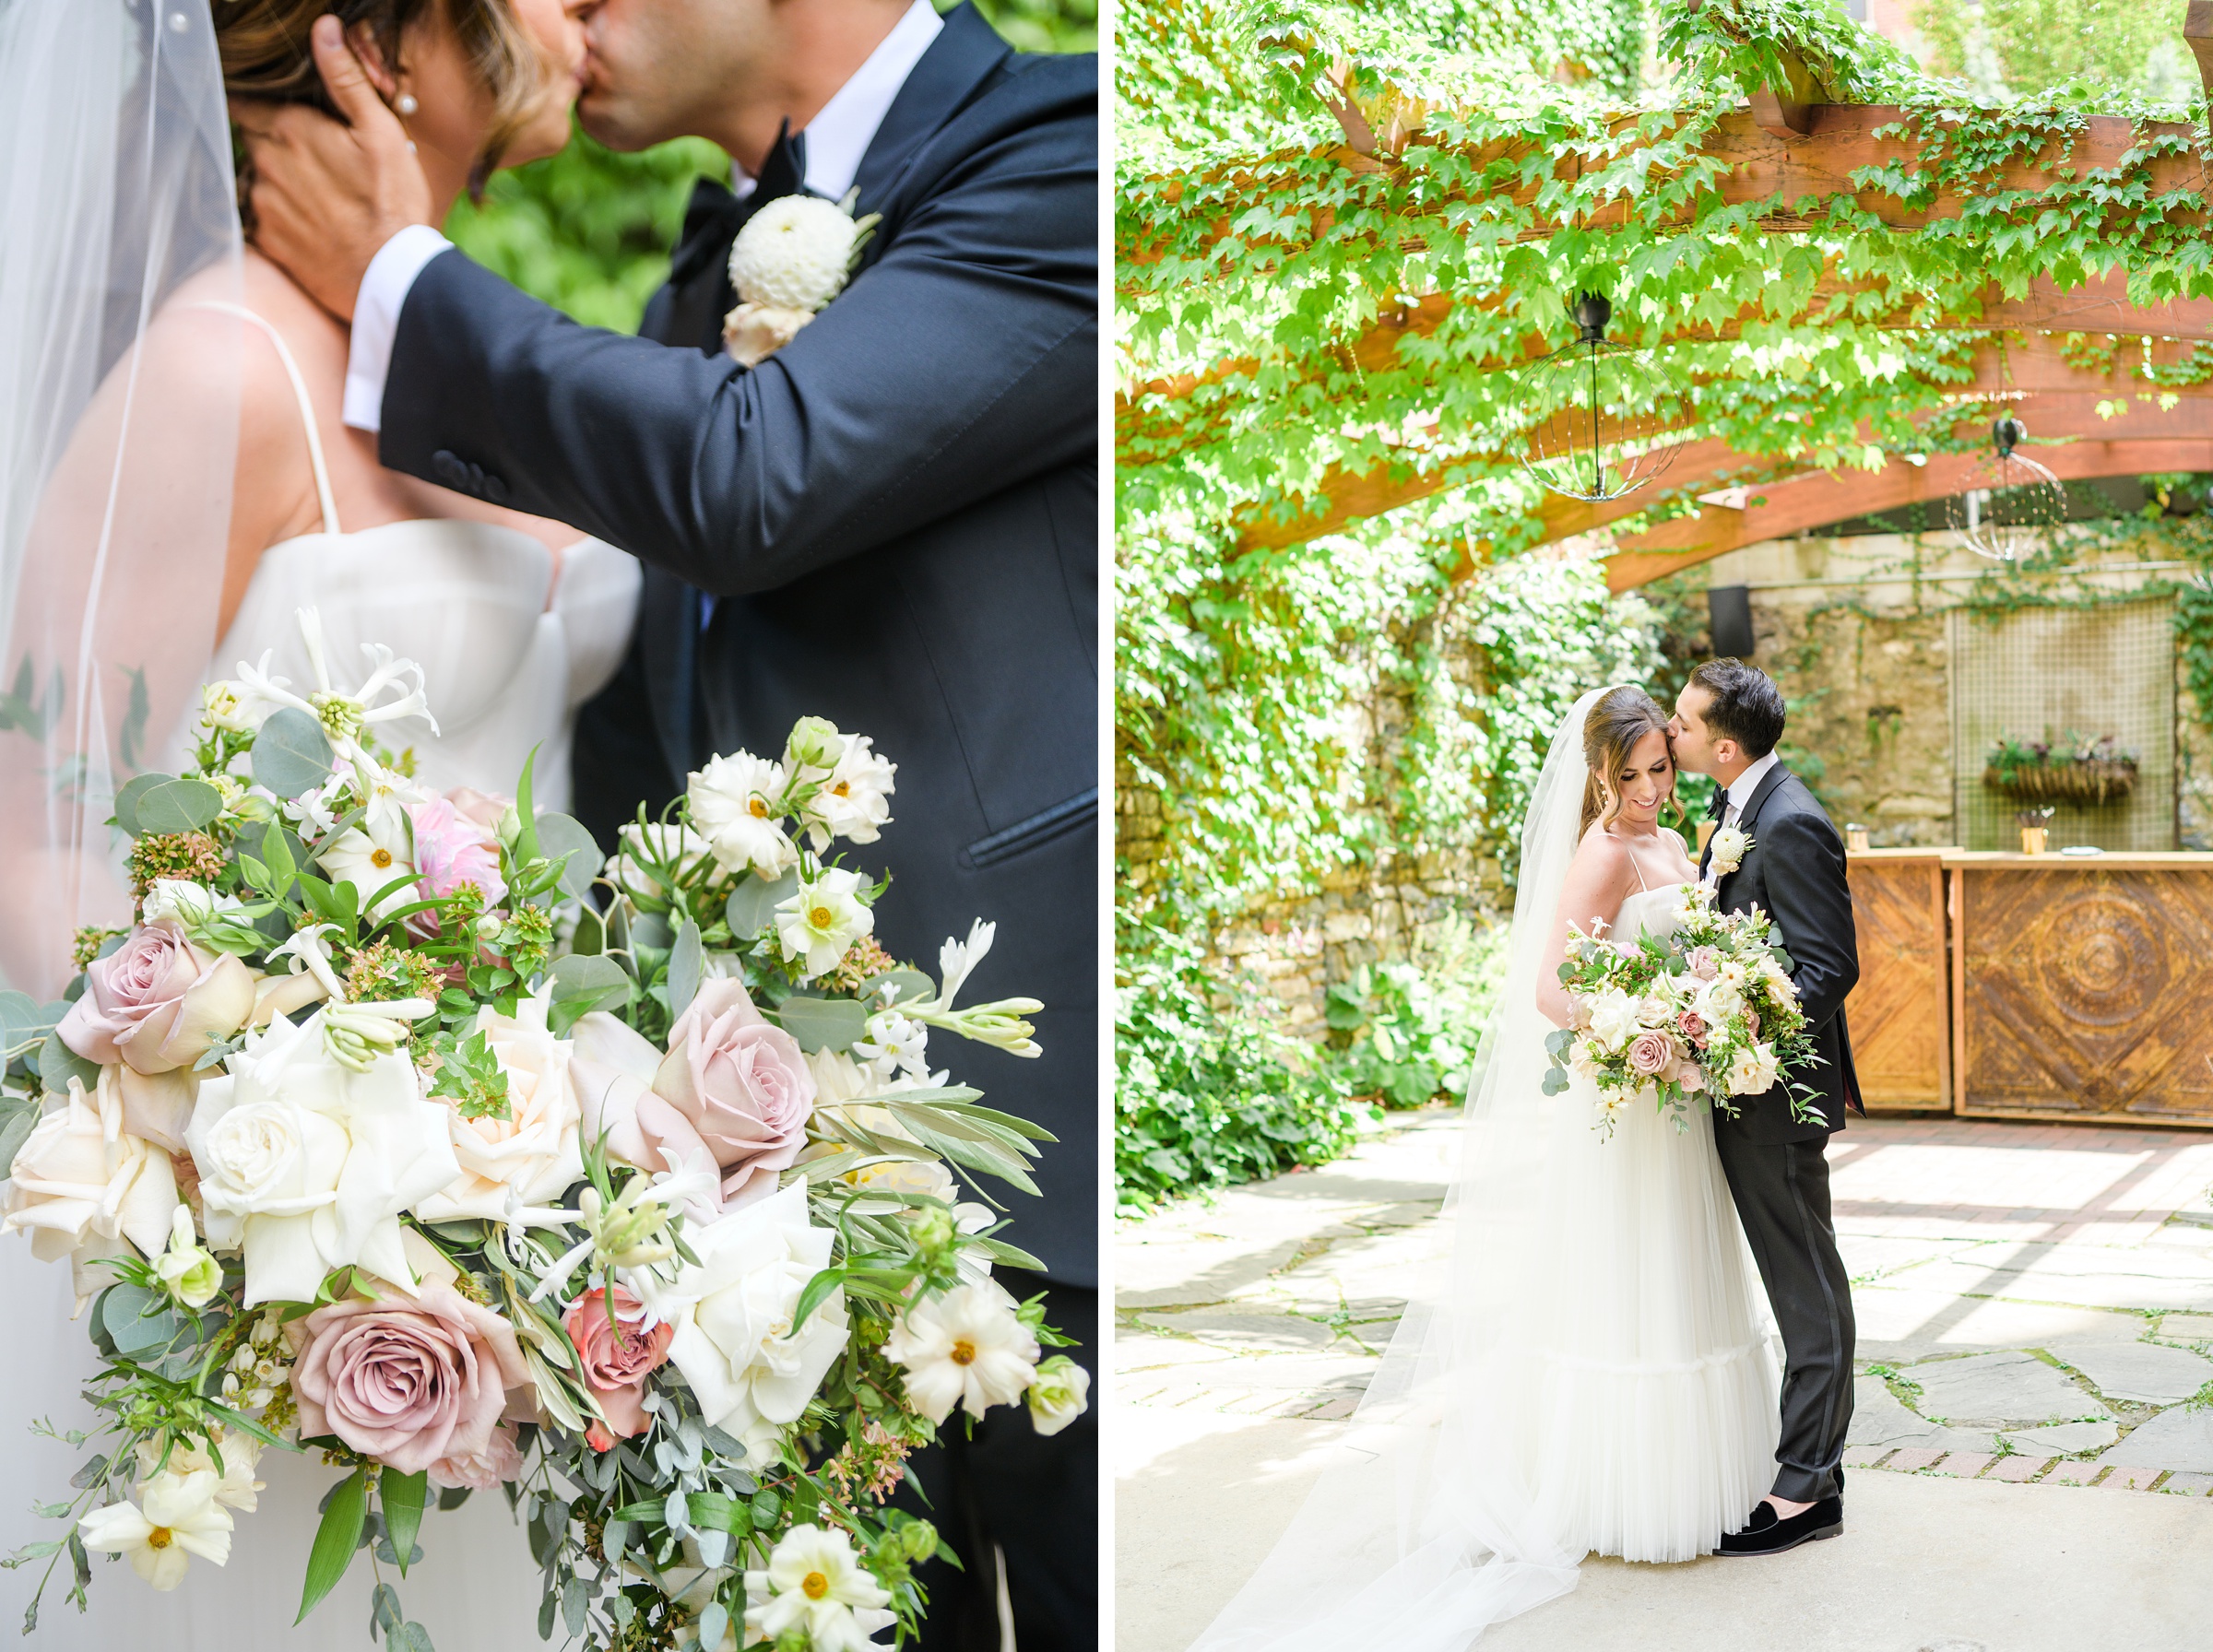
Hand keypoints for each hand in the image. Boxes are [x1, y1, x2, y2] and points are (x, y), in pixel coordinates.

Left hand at [230, 16, 433, 320]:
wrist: (389, 278)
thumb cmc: (392, 205)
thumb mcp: (381, 132)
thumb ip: (345, 79)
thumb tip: (323, 28)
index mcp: (290, 128)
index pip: (248, 102)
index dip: (263, 105)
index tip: (285, 115)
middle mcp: (266, 162)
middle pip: (253, 139)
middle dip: (274, 142)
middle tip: (315, 159)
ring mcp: (263, 204)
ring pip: (257, 178)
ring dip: (279, 181)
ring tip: (320, 197)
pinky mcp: (267, 241)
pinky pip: (262, 219)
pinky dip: (281, 217)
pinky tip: (314, 225)